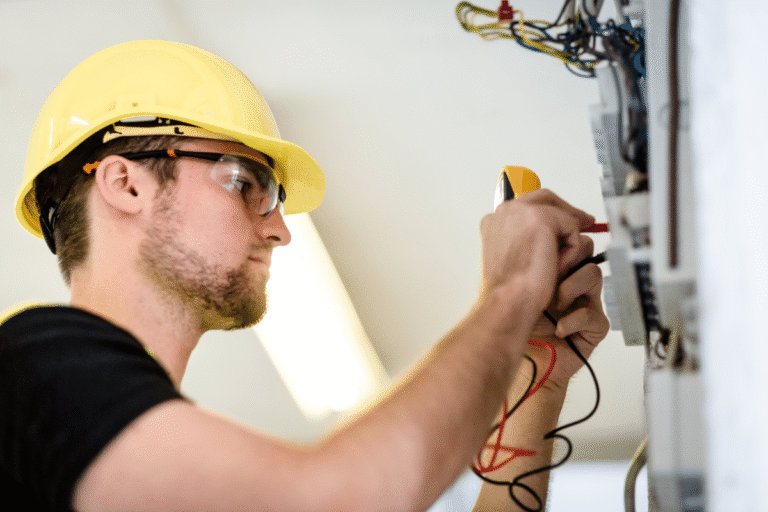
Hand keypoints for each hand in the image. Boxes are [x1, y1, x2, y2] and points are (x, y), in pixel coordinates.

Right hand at [479, 189, 596, 334]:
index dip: (551, 212)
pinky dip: (572, 249)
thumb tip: (550, 235)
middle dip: (568, 212)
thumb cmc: (509, 291)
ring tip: (563, 263)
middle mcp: (505, 211)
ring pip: (561, 213)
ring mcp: (521, 211)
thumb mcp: (514, 259)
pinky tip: (558, 266)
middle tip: (587, 222)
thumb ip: (525, 240)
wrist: (507, 302)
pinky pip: (572, 227)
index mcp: (494, 221)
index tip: (567, 221)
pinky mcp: (541, 218)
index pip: (527, 205)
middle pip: (545, 198)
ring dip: (568, 237)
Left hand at [526, 248, 609, 391]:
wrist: (522, 358)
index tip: (549, 245)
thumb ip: (529, 253)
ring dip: (568, 288)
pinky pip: (593, 313)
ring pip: (593, 273)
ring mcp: (585, 302)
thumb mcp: (518, 279)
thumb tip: (531, 227)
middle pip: (585, 249)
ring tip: (552, 305)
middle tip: (548, 274)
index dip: (561, 238)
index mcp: (554, 266)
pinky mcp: (594, 326)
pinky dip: (571, 320)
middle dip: (565, 259)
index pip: (568, 237)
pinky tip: (558, 327)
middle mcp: (571, 280)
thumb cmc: (519, 322)